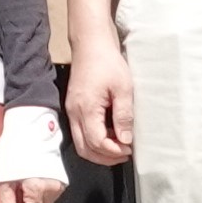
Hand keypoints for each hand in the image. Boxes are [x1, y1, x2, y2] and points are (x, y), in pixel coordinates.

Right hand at [65, 38, 135, 167]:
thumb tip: (125, 139)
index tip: (129, 149)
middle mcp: (74, 113)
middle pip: (84, 149)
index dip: (113, 151)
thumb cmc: (107, 63)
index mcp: (86, 109)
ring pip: (81, 143)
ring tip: (119, 146)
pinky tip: (110, 133)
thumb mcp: (123, 88)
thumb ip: (123, 116)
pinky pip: (80, 132)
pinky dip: (94, 139)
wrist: (91, 45)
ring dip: (99, 150)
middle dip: (104, 157)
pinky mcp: (74, 107)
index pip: (97, 142)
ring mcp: (71, 111)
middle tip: (124, 154)